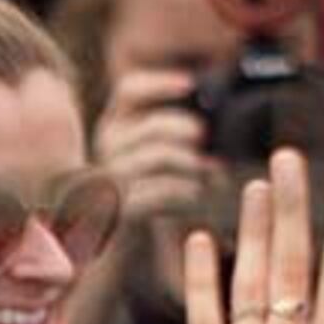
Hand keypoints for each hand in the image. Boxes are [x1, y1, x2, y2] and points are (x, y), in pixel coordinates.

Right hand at [93, 66, 213, 223]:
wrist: (126, 240)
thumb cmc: (156, 191)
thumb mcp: (165, 153)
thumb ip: (181, 129)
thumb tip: (216, 112)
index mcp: (117, 123)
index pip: (130, 90)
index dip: (160, 83)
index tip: (192, 84)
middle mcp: (107, 145)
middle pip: (154, 125)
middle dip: (186, 129)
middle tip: (205, 138)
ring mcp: (111, 177)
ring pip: (159, 156)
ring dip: (194, 164)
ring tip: (212, 173)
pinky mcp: (121, 208)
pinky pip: (160, 191)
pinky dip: (186, 190)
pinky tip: (197, 194)